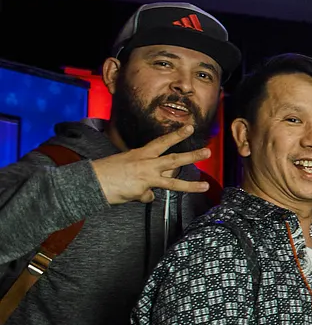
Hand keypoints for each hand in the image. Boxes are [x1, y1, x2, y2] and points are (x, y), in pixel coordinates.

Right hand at [89, 124, 211, 204]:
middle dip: (192, 155)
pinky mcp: (142, 191)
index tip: (189, 127)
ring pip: (173, 182)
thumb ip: (144, 172)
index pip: (162, 142)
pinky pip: (148, 197)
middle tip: (207, 151)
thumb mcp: (126, 164)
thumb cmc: (106, 172)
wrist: (90, 181)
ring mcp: (146, 178)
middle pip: (174, 159)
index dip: (176, 135)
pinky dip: (142, 197)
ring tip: (206, 187)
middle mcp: (146, 163)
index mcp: (141, 154)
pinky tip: (129, 194)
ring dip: (191, 185)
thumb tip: (154, 189)